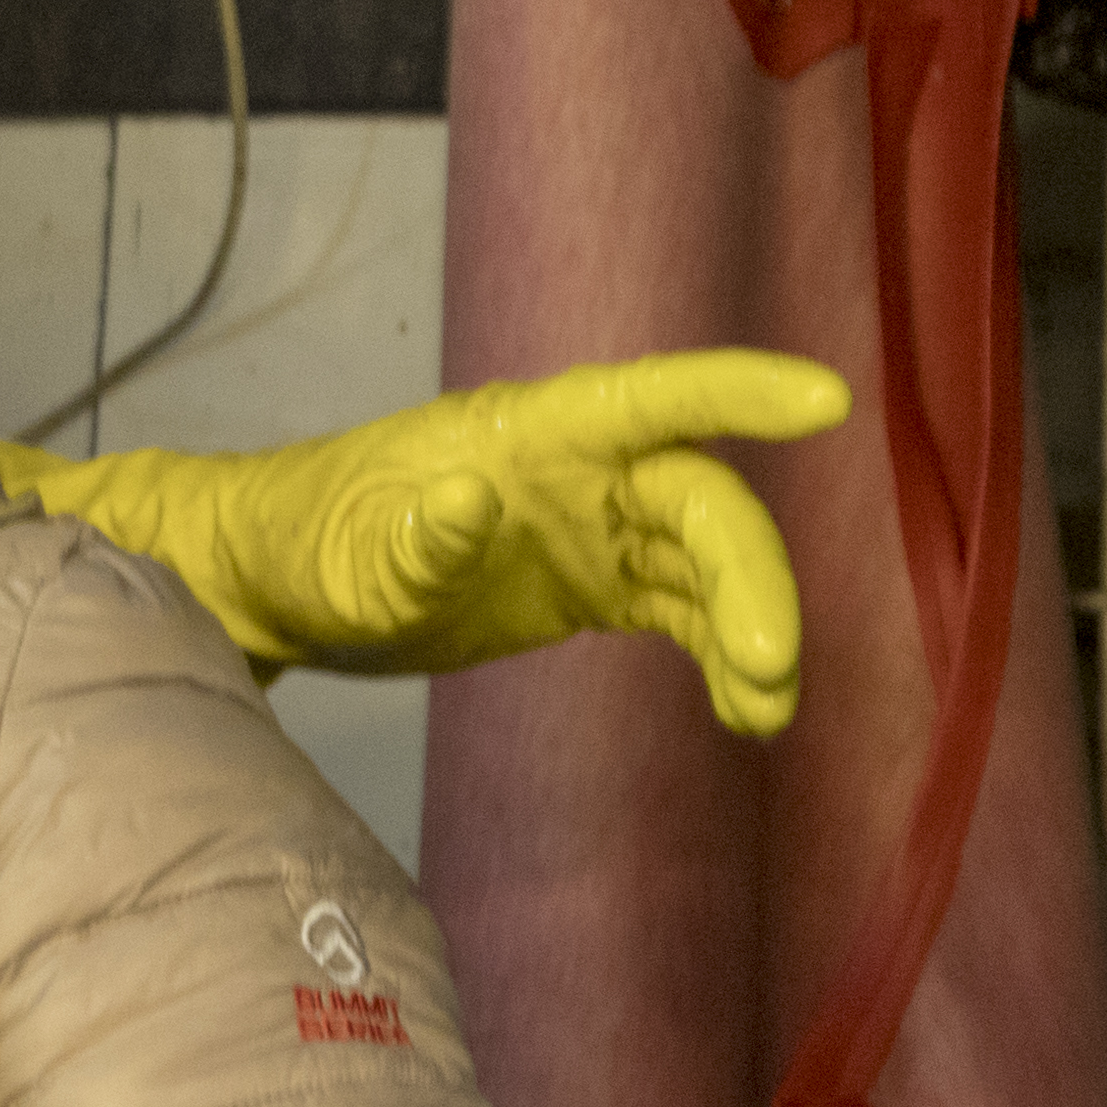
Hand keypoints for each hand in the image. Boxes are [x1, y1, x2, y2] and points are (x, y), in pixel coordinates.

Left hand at [0, 348, 848, 736]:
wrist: (281, 584)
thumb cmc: (307, 539)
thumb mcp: (345, 552)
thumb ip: (410, 541)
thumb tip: (463, 502)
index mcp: (532, 432)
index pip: (650, 398)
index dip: (735, 392)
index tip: (824, 400)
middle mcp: (581, 470)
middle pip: (699, 502)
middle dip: (750, 574)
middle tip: (770, 664)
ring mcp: (592, 529)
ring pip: (704, 564)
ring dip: (749, 629)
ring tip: (765, 712)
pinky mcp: (590, 588)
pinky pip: (680, 613)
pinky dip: (719, 657)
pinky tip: (745, 714)